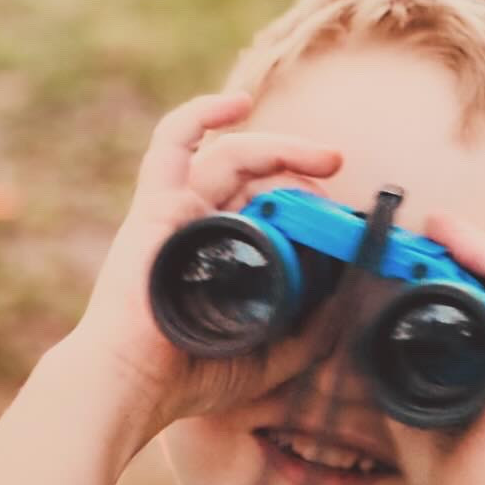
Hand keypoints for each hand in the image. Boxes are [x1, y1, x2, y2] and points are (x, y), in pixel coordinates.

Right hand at [60, 91, 341, 438]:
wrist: (136, 380)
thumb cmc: (186, 375)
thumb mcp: (269, 356)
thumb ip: (307, 334)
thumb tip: (348, 301)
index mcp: (217, 256)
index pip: (262, 207)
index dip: (300, 201)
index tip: (338, 215)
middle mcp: (196, 228)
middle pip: (253, 176)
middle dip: (298, 167)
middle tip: (337, 173)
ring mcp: (176, 213)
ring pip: (229, 155)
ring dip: (279, 146)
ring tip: (324, 157)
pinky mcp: (156, 206)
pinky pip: (172, 142)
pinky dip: (201, 114)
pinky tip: (238, 103)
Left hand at [385, 213, 484, 484]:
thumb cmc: (463, 483)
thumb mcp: (426, 419)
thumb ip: (406, 384)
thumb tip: (371, 352)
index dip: (473, 273)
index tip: (428, 251)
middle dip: (475, 252)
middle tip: (431, 228)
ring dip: (479, 246)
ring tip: (437, 225)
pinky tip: (456, 240)